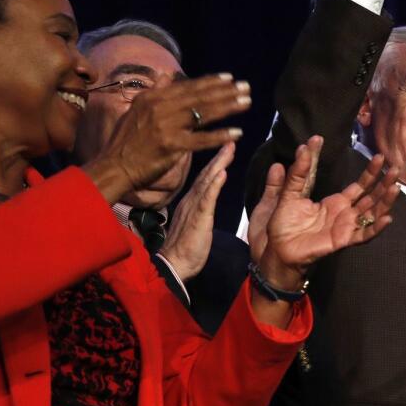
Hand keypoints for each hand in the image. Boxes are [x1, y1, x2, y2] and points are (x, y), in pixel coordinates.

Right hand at [84, 75, 248, 203]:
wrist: (113, 167)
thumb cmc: (126, 141)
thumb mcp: (136, 110)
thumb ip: (155, 92)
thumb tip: (166, 74)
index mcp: (152, 97)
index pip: (187, 87)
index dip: (210, 82)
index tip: (229, 78)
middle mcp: (159, 107)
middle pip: (199, 97)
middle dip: (225, 91)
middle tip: (246, 86)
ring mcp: (166, 126)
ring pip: (203, 113)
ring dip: (228, 106)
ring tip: (247, 102)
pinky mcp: (171, 145)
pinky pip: (202, 139)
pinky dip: (220, 135)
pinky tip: (237, 133)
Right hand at [158, 142, 233, 280]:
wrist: (174, 265)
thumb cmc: (185, 248)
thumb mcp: (195, 224)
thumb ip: (200, 210)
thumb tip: (206, 202)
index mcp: (192, 202)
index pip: (205, 178)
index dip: (216, 163)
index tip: (226, 148)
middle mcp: (191, 200)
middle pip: (207, 174)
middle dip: (219, 157)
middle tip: (231, 140)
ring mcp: (194, 207)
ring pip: (207, 181)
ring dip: (219, 163)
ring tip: (229, 148)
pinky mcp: (198, 218)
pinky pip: (207, 199)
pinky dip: (215, 185)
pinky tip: (222, 173)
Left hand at [249, 135, 398, 288]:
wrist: (277, 249)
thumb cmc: (284, 224)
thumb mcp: (291, 192)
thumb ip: (299, 171)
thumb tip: (304, 145)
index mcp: (336, 203)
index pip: (360, 185)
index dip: (371, 172)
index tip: (380, 157)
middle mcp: (346, 214)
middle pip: (371, 197)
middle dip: (384, 183)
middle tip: (395, 168)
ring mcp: (346, 228)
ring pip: (372, 213)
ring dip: (385, 201)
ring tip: (395, 188)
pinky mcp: (342, 240)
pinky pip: (363, 234)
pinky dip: (376, 228)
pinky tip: (387, 218)